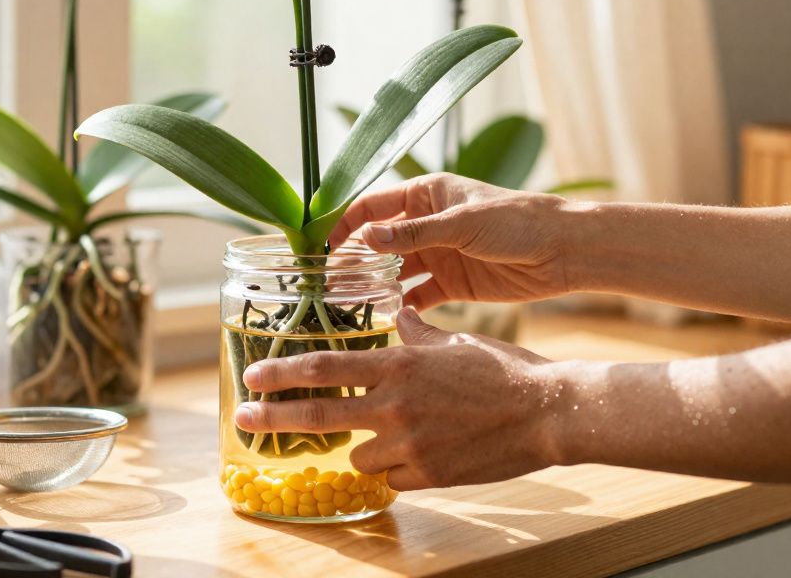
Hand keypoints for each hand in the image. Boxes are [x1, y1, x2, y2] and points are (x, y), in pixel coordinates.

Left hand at [234, 308, 562, 490]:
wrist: (547, 412)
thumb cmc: (504, 371)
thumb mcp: (454, 341)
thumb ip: (415, 333)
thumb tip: (395, 313)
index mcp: (400, 365)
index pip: (326, 367)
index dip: (284, 373)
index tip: (252, 377)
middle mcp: (396, 405)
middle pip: (322, 413)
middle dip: (275, 416)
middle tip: (244, 417)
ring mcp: (411, 444)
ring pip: (360, 455)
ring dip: (367, 447)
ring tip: (400, 436)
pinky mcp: (428, 476)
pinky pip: (394, 478)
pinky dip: (400, 469)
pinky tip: (428, 454)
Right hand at [329, 173, 573, 308]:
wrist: (563, 251)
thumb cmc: (516, 221)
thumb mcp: (462, 223)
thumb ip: (415, 234)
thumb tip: (367, 238)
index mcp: (426, 194)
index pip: (372, 206)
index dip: (346, 224)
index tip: (322, 247)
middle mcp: (427, 224)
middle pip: (378, 243)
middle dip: (353, 262)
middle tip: (328, 284)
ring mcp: (438, 255)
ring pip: (394, 272)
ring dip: (373, 287)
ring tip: (347, 306)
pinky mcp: (452, 284)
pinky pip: (417, 296)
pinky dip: (401, 307)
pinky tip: (383, 320)